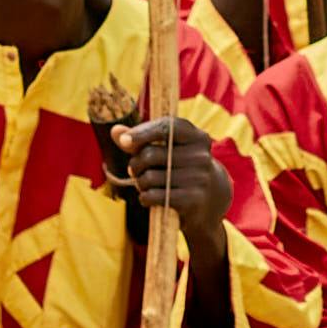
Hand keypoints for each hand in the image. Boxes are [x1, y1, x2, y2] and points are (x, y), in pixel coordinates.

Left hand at [107, 112, 233, 244]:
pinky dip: (144, 197)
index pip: (167, 127)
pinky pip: (154, 196)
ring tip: (144, 184)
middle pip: (151, 154)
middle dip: (135, 163)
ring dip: (139, 182)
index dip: (142, 132)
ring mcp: (198, 178)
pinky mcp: (192, 200)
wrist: (210, 199)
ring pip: (149, 177)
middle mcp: (201, 156)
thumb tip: (115, 131)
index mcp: (197, 137)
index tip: (125, 141)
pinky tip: (148, 197)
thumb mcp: (168, 150)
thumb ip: (142, 139)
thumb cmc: (181, 168)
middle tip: (135, 169)